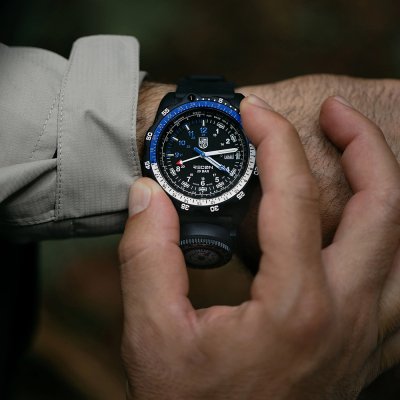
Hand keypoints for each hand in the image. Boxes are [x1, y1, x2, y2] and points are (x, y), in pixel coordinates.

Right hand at [120, 95, 399, 398]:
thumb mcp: (152, 334)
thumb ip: (147, 256)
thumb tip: (148, 197)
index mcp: (295, 306)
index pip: (294, 195)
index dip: (275, 141)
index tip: (254, 113)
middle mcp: (345, 315)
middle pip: (386, 206)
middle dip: (364, 145)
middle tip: (336, 114)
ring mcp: (363, 334)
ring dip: (386, 187)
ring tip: (357, 155)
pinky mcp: (361, 347)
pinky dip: (391, 240)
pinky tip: (365, 228)